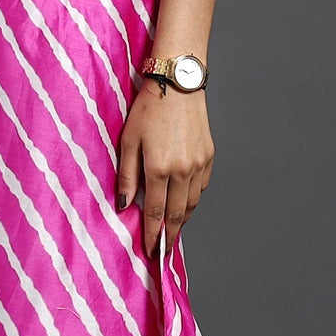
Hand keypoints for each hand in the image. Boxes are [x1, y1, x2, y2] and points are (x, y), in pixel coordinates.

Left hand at [116, 79, 213, 256]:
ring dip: (182, 220)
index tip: (151, 251)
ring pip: (192, 203)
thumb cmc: (148, 108)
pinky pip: (201, 187)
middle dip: (169, 236)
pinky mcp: (209, 156)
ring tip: (172, 231)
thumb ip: (127, 175)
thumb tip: (126, 204)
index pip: (156, 212)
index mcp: (160, 168)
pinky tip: (183, 203)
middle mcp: (183, 170)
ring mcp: (199, 164)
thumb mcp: (128, 140)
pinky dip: (192, 200)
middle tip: (163, 251)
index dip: (153, 234)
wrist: (178, 84)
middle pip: (177, 214)